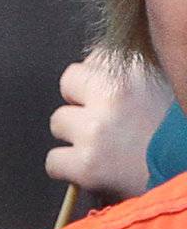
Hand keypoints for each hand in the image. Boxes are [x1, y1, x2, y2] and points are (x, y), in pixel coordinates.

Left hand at [46, 50, 172, 199]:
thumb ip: (138, 75)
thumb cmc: (182, 135)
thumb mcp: (170, 88)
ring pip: (58, 121)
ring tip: (103, 148)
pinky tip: (89, 171)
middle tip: (104, 121)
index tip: (113, 96)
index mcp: (139, 71)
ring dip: (75, 135)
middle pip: (69, 82)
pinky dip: (67, 168)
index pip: (96, 57)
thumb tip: (101, 69)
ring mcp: (97, 129)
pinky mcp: (88, 164)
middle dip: (81, 101)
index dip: (101, 80)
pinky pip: (54, 160)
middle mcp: (114, 93)